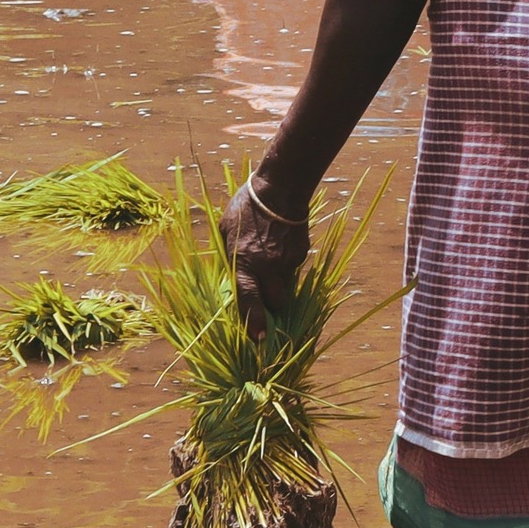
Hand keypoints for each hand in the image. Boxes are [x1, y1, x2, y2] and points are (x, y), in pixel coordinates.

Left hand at [221, 177, 308, 324]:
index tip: (259, 339)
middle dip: (272, 304)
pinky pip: (294, 268)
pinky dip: (287, 263)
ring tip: (271, 258)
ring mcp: (288, 261)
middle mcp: (268, 267)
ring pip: (287, 284)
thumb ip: (230, 255)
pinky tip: (280, 245)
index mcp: (245, 263)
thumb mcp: (226, 231)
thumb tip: (231, 272)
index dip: (254, 321)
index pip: (249, 298)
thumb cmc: (246, 208)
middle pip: (277, 301)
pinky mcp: (302, 253)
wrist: (280, 189)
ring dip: (279, 281)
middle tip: (266, 294)